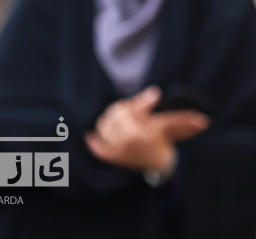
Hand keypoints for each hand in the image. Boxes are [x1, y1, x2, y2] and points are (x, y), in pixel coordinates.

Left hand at [85, 86, 209, 172]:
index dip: (129, 104)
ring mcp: (116, 152)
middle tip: (129, 109)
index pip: (121, 111)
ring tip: (119, 119)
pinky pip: (97, 148)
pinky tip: (93, 135)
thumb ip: (152, 107)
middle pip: (111, 118)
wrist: (162, 164)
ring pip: (103, 129)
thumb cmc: (163, 140)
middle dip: (119, 111)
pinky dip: (94, 141)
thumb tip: (155, 92)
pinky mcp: (112, 158)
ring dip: (109, 121)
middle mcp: (123, 143)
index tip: (137, 104)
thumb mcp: (160, 121)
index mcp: (134, 133)